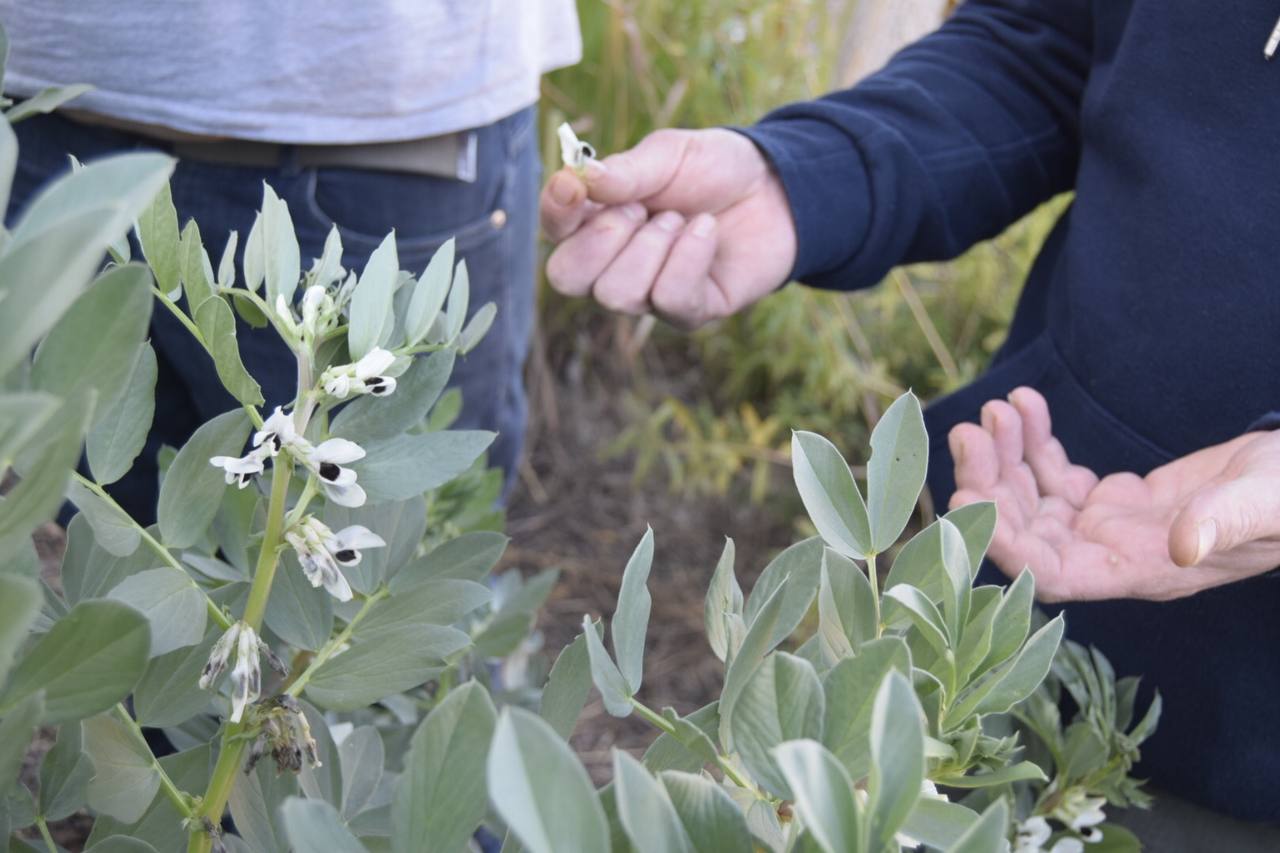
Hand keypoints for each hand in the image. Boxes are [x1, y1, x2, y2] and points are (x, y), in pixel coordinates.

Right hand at [539, 128, 796, 328]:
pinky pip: (668, 298)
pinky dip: (688, 257)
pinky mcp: (688, 313)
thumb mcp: (669, 154)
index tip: (573, 186)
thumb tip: (582, 180)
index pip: (553, 230)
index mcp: (597, 219)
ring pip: (615, 294)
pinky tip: (705, 232)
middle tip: (640, 210)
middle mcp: (613, 264)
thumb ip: (626, 170)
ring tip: (681, 219)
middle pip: (567, 278)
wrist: (778, 189)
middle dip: (601, 240)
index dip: (555, 212)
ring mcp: (648, 294)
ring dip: (651, 247)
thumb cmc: (715, 170)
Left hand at [948, 387, 1279, 601]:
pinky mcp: (1112, 499)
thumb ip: (1225, 524)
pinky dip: (1034, 441)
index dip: (1006, 546)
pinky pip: (1055, 474)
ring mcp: (1107, 527)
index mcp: (1139, 571)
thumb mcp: (1267, 504)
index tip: (968, 501)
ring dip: (1006, 456)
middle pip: (1028, 532)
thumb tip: (1182, 546)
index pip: (1052, 575)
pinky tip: (1024, 404)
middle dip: (991, 485)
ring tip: (997, 407)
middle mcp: (1111, 555)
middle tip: (970, 430)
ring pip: (1034, 500)